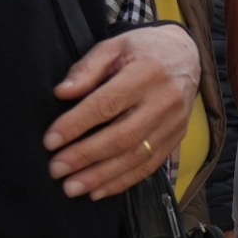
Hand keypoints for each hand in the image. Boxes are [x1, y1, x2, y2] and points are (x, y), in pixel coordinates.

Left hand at [44, 25, 200, 199]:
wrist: (186, 55)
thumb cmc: (143, 50)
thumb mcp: (114, 46)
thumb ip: (88, 68)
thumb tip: (62, 93)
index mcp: (147, 73)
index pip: (107, 104)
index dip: (76, 124)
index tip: (50, 141)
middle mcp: (165, 101)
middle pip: (123, 136)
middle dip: (86, 156)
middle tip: (56, 169)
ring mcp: (174, 123)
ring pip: (137, 156)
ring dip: (102, 175)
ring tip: (72, 187)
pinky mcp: (176, 138)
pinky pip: (150, 166)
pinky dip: (124, 181)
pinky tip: (99, 191)